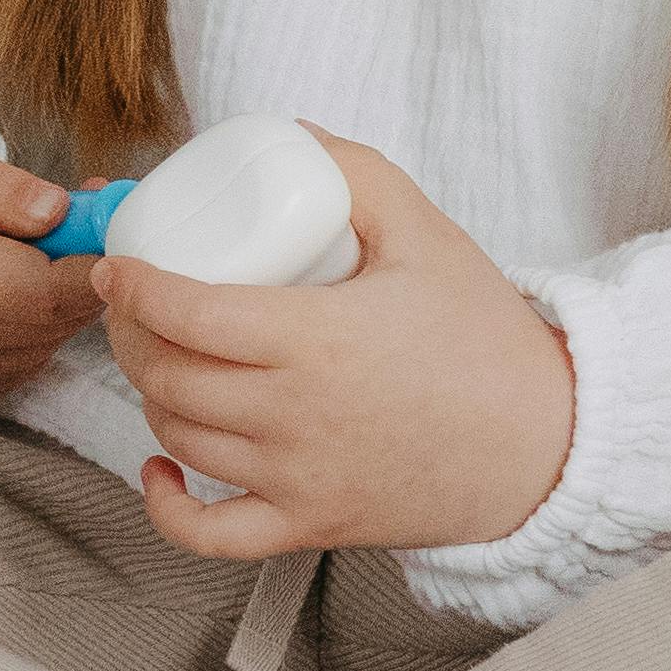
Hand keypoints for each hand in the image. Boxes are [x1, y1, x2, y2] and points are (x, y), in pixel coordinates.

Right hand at [0, 112, 94, 409]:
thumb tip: (61, 209)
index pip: (52, 292)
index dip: (96, 258)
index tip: (108, 214)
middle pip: (54, 320)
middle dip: (78, 268)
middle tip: (74, 212)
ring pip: (40, 344)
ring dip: (50, 297)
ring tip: (22, 240)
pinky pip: (11, 363)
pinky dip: (21, 325)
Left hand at [101, 134, 573, 557]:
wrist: (552, 445)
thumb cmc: (487, 340)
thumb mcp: (429, 235)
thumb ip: (357, 175)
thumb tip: (293, 136)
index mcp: (317, 340)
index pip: (187, 313)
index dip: (134, 288)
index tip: (118, 267)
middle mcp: (296, 416)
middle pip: (167, 376)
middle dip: (132, 337)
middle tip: (136, 309)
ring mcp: (299, 479)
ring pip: (179, 438)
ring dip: (152, 397)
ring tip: (164, 361)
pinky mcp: (312, 526)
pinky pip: (210, 534)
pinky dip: (167, 506)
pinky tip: (158, 469)